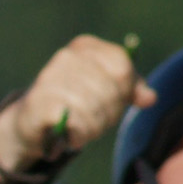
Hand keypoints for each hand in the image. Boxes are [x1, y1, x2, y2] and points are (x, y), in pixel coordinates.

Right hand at [0, 34, 156, 177]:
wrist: (31, 122)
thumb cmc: (75, 103)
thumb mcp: (106, 91)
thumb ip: (131, 89)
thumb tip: (151, 98)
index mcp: (85, 47)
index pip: (122, 66)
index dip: (126, 91)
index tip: (116, 103)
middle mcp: (66, 57)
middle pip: (110, 88)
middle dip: (110, 114)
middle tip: (98, 122)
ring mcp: (50, 78)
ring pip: (94, 107)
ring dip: (94, 128)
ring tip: (84, 130)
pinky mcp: (40, 102)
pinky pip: (76, 123)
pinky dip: (79, 136)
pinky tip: (72, 136)